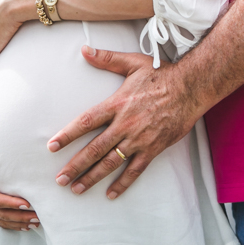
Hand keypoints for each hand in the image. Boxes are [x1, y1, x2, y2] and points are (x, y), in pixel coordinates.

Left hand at [48, 46, 201, 199]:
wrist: (191, 88)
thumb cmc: (161, 74)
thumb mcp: (132, 62)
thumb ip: (106, 58)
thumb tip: (84, 50)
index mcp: (116, 104)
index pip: (86, 121)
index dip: (68, 134)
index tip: (52, 146)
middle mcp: (125, 124)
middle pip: (94, 149)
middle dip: (75, 165)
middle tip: (60, 179)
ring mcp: (139, 139)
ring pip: (111, 163)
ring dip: (92, 177)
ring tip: (76, 188)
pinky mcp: (153, 149)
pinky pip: (135, 170)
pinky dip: (122, 183)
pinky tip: (111, 194)